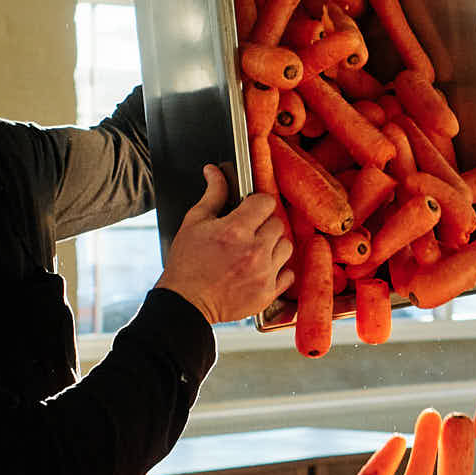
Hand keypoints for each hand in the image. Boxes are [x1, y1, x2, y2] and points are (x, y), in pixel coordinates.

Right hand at [155, 163, 292, 324]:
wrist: (186, 303)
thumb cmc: (186, 264)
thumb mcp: (194, 223)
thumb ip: (212, 195)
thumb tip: (214, 171)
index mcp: (235, 230)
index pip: (265, 202)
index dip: (257, 203)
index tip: (249, 210)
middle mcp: (254, 251)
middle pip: (277, 223)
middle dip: (263, 224)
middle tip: (247, 233)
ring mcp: (263, 274)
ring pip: (286, 246)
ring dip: (273, 246)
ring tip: (255, 251)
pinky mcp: (268, 293)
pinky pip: (288, 274)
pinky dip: (278, 270)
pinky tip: (261, 269)